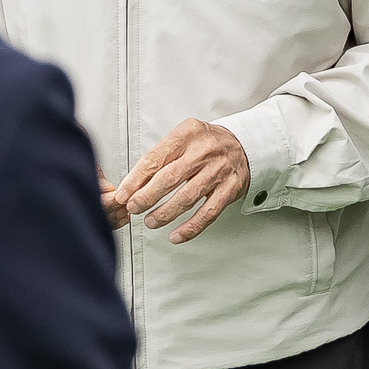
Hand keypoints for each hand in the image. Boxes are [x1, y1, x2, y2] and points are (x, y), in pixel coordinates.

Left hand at [105, 119, 251, 242]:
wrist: (245, 145)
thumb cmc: (207, 143)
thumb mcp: (183, 138)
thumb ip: (160, 157)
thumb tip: (133, 184)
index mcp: (188, 133)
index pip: (155, 158)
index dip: (136, 179)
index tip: (123, 193)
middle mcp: (204, 150)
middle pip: (170, 177)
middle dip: (147, 197)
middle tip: (133, 208)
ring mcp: (219, 171)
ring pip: (187, 197)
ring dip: (165, 213)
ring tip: (150, 221)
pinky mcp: (230, 189)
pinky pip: (208, 213)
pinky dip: (191, 227)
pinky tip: (176, 235)